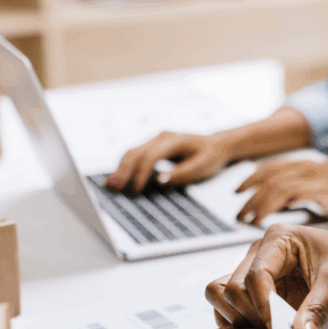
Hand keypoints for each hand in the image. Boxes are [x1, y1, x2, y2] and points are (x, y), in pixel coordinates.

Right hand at [107, 131, 232, 193]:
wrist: (217, 145)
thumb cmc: (211, 157)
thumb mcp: (203, 167)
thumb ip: (182, 174)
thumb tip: (160, 181)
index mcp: (174, 140)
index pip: (151, 156)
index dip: (141, 174)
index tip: (136, 191)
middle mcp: (162, 137)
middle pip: (136, 152)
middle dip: (123, 170)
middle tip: (113, 187)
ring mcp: (156, 140)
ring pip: (132, 152)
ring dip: (120, 168)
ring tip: (110, 184)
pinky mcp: (154, 146)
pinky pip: (136, 155)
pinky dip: (126, 166)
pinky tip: (118, 178)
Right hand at [204, 220, 327, 328]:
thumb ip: (317, 310)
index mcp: (278, 239)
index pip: (253, 276)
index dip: (263, 306)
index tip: (279, 328)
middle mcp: (260, 253)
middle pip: (232, 288)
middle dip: (253, 314)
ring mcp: (256, 271)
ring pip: (221, 294)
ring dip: (240, 317)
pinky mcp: (258, 290)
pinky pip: (230, 305)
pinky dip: (240, 320)